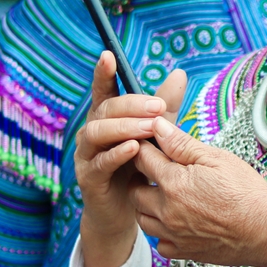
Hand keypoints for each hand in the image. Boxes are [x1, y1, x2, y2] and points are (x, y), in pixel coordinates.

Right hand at [74, 55, 185, 266]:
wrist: (126, 211)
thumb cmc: (139, 167)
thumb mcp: (154, 133)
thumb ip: (163, 106)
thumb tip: (180, 73)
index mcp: (107, 118)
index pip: (103, 90)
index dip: (103, 73)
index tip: (108, 55)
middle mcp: (92, 132)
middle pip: (105, 109)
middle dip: (131, 105)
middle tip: (158, 107)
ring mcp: (87, 155)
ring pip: (97, 133)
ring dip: (124, 128)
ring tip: (148, 128)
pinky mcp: (89, 178)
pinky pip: (99, 162)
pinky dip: (116, 154)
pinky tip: (133, 149)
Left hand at [130, 117, 266, 266]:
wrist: (264, 232)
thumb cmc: (246, 193)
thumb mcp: (217, 159)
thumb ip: (182, 144)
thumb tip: (158, 126)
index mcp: (174, 183)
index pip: (142, 158)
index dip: (144, 147)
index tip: (151, 144)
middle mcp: (167, 210)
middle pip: (134, 190)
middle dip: (140, 177)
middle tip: (154, 170)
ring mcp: (172, 233)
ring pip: (142, 218)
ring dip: (146, 204)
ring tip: (162, 195)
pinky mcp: (181, 252)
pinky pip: (158, 242)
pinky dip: (161, 231)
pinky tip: (174, 221)